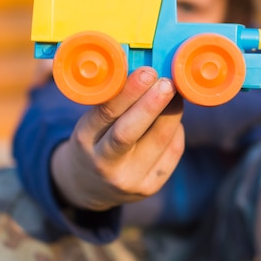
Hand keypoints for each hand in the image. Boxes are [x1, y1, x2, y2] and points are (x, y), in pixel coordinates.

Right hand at [51, 67, 184, 210]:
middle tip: (167, 82)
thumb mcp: (91, 123)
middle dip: (151, 104)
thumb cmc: (94, 141)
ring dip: (172, 113)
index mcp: (84, 141)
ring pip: (158, 142)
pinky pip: (171, 153)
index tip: (147, 72)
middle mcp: (103, 164)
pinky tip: (172, 117)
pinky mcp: (149, 188)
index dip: (129, 92)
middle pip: (129, 132)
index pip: (106, 114)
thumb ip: (113, 103)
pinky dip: (176, 131)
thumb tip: (149, 73)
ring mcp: (128, 180)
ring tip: (176, 93)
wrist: (89, 186)